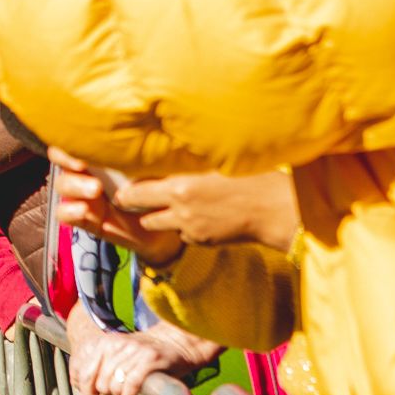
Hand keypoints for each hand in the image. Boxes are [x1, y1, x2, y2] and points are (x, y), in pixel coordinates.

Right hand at [50, 149, 181, 266]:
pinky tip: (85, 211)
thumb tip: (146, 126)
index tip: (86, 141)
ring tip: (95, 190)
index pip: (74, 137)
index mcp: (101, 154)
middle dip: (68, 159)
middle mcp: (88, 171)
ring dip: (74, 185)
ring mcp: (83, 195)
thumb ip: (144, 150)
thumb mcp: (154, 165)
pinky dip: (69, 211)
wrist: (166, 226)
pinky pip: (63, 213)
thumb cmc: (161, 188)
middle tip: (84, 165)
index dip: (71, 137)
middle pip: (60, 157)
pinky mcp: (85, 219)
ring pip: (62, 184)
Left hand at [68, 316, 223, 394]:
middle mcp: (117, 344)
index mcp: (106, 343)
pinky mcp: (150, 360)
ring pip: (113, 385)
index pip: (84, 370)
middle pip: (97, 381)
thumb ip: (101, 371)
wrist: (177, 342)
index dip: (84, 391)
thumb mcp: (119, 356)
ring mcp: (134, 351)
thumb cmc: (145, 357)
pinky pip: (131, 385)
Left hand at [117, 171, 300, 253]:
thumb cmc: (248, 177)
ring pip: (157, 224)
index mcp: (180, 186)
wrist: (272, 209)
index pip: (137, 188)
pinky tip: (197, 214)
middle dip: (132, 204)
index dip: (128, 187)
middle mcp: (180, 209)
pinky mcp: (200, 240)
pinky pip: (182, 233)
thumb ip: (185, 165)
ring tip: (160, 205)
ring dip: (156, 216)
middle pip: (139, 209)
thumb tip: (165, 154)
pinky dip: (183, 226)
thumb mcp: (212, 164)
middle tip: (125, 199)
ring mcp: (189, 228)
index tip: (122, 183)